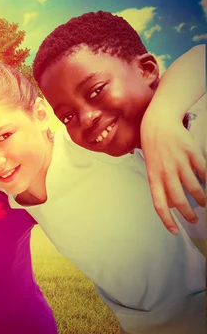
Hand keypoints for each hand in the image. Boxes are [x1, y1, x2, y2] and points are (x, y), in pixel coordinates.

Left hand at [141, 110, 205, 233]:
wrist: (158, 123)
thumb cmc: (154, 147)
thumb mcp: (152, 167)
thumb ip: (160, 184)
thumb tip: (170, 204)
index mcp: (154, 177)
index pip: (159, 204)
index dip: (167, 220)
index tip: (174, 231)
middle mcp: (166, 171)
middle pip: (179, 200)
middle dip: (188, 214)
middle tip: (194, 219)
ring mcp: (179, 162)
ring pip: (194, 188)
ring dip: (201, 199)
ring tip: (203, 202)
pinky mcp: (192, 153)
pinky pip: (204, 172)